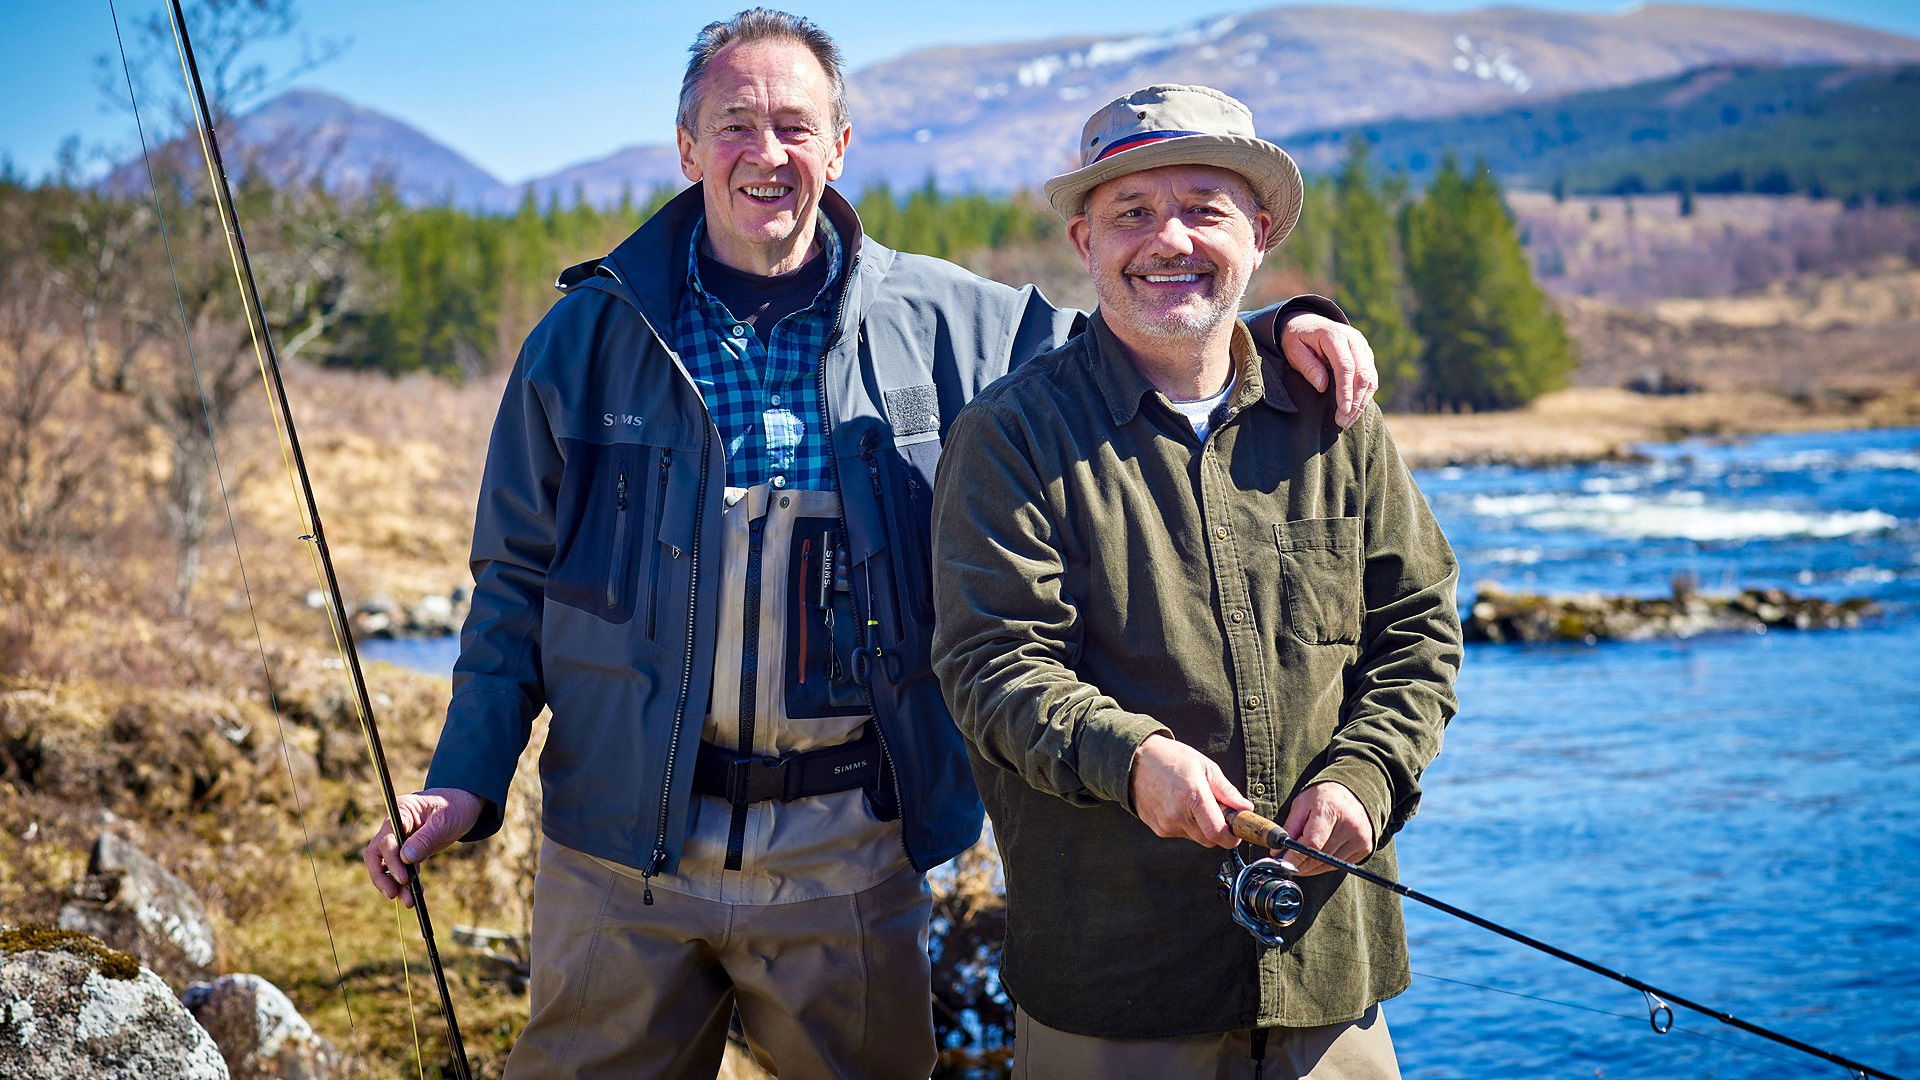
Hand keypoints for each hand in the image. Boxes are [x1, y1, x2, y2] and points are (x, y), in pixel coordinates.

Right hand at [362, 787, 484, 906]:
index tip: (403, 878)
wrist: (465, 805)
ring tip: (408, 901)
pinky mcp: (408, 850)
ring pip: (386, 865)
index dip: (391, 861)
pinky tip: (415, 894)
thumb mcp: (444, 821)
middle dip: (382, 877)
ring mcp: (400, 839)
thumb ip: (425, 838)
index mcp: (400, 812)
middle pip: (376, 854)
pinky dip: (406, 882)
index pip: (386, 840)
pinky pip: (401, 869)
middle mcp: (394, 826)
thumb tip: (405, 858)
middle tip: (394, 895)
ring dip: (393, 884)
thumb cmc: (455, 807)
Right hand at [1128, 734, 1252, 848]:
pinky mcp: (1157, 828)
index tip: (1237, 830)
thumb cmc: (1171, 758)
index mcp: (1192, 796)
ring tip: (1192, 802)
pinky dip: (1186, 824)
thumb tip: (1245, 808)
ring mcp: (1165, 824)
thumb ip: (1227, 791)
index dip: (1232, 837)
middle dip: (1218, 830)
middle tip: (1217, 811)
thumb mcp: (1204, 766)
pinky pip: (1181, 833)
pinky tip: (1178, 805)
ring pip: (1195, 837)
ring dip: (1201, 826)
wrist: (1134, 761)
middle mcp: (1177, 814)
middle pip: (1209, 840)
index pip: (1217, 832)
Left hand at [1279, 314, 1376, 428]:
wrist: (1309, 323)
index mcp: (1334, 335)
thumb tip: (1323, 386)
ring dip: (1361, 402)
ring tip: (1347, 421)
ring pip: (1370, 378)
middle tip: (1343, 422)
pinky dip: (1364, 396)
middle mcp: (1353, 339)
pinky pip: (1371, 378)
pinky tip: (1354, 411)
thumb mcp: (1294, 350)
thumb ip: (1308, 366)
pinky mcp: (1366, 355)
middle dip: (1356, 400)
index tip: (1343, 410)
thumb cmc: (1299, 339)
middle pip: (1363, 373)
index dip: (1346, 390)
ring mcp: (1362, 347)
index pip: (1345, 366)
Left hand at [1279, 782, 1372, 875]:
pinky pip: (1338, 865)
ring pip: (1328, 865)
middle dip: (1299, 864)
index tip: (1282, 863)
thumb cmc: (1324, 797)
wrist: (1354, 793)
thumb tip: (1277, 852)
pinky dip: (1324, 864)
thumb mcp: (1301, 804)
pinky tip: (1319, 854)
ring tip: (1301, 858)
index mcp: (1331, 809)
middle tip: (1287, 863)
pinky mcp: (1365, 848)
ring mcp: (1360, 838)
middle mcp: (1349, 825)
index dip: (1295, 857)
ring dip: (1311, 866)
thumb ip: (1290, 828)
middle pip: (1319, 857)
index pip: (1312, 843)